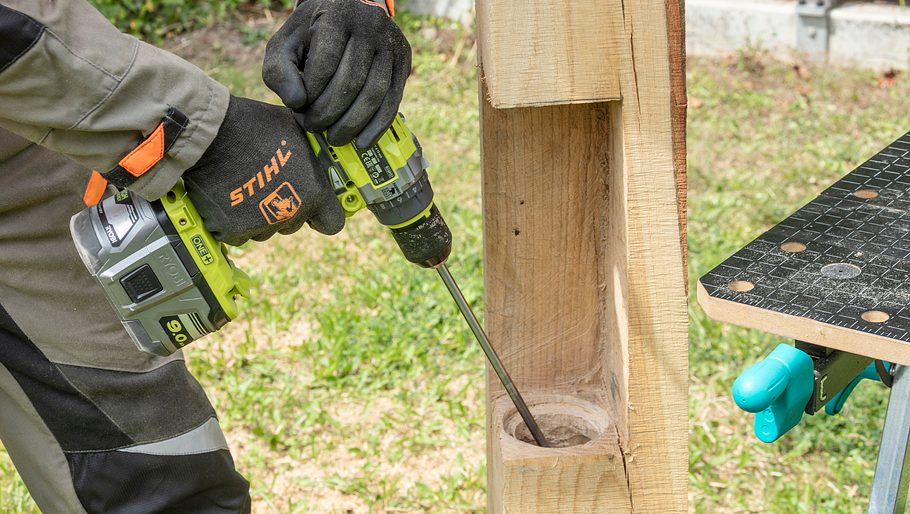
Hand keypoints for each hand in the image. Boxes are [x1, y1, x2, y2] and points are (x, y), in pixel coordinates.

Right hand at [182, 96, 344, 245]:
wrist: (209, 134)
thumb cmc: (254, 126)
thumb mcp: (296, 130)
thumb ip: (312, 153)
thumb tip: (322, 153)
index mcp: (313, 193)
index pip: (332, 223)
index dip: (323, 214)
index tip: (315, 208)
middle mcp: (289, 213)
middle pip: (294, 224)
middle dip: (285, 209)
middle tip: (270, 184)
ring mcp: (260, 225)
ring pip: (266, 230)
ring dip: (259, 216)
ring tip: (246, 186)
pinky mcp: (231, 231)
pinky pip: (238, 233)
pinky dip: (233, 221)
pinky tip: (229, 196)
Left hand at [262, 0, 410, 147]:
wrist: (347, 11)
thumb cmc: (311, 35)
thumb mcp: (286, 44)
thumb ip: (279, 71)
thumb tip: (296, 103)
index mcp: (337, 17)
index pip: (325, 63)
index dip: (311, 92)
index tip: (298, 108)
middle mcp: (370, 25)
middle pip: (351, 81)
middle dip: (329, 112)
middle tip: (313, 127)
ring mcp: (390, 43)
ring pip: (375, 93)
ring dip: (353, 123)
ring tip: (334, 138)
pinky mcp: (403, 60)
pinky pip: (393, 100)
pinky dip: (377, 126)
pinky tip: (362, 142)